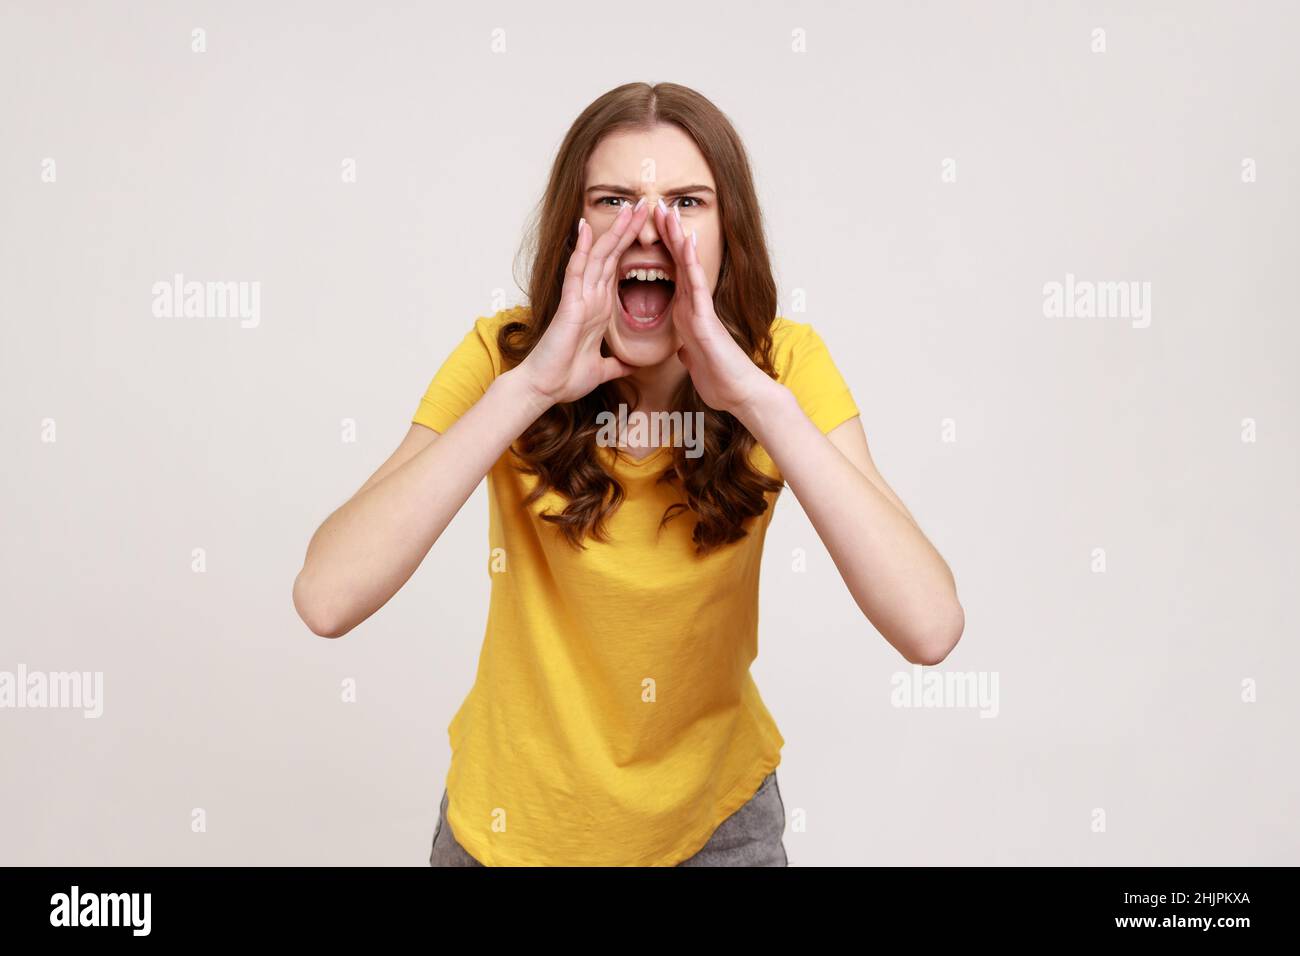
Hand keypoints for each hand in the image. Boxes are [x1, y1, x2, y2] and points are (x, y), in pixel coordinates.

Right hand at [517, 199, 649, 404]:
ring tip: (627, 208)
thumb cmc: (565, 379)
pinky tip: (586, 228)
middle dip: (626, 231)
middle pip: (610, 257)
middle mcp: (589, 299)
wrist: (544, 390)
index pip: (617, 271)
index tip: (647, 231)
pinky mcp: (569, 304)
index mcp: (598, 310)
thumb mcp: (603, 370)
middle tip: (642, 206)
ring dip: (612, 232)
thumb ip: (617, 364)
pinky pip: (576, 271)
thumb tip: (632, 365)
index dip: (631, 249)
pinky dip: (581, 249)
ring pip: (597, 257)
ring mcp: (578, 299)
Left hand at [654, 201, 773, 416]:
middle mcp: (694, 307)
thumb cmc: (720, 380)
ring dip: (677, 237)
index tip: (649, 230)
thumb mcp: (695, 363)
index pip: (671, 276)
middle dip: (667, 234)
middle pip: (677, 263)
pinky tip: (685, 241)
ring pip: (687, 266)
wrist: (738, 394)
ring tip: (668, 210)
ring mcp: (701, 309)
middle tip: (656, 205)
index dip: (661, 252)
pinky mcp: (706, 318)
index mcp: (686, 315)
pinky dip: (690, 263)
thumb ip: (689, 351)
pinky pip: (696, 285)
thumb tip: (684, 350)